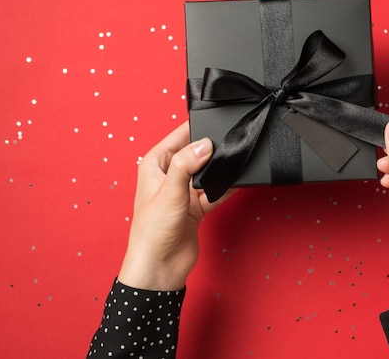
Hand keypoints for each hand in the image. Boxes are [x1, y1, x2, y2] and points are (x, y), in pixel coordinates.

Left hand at [118, 122, 233, 290]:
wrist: (160, 268)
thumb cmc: (152, 232)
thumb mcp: (170, 192)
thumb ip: (187, 165)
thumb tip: (205, 145)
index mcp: (155, 164)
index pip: (179, 136)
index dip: (196, 127)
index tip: (216, 121)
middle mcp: (170, 175)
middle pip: (197, 152)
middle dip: (212, 149)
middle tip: (230, 144)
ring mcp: (184, 191)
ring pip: (207, 172)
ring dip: (219, 170)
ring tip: (234, 164)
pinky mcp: (196, 206)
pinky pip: (215, 191)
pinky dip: (224, 188)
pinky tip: (236, 183)